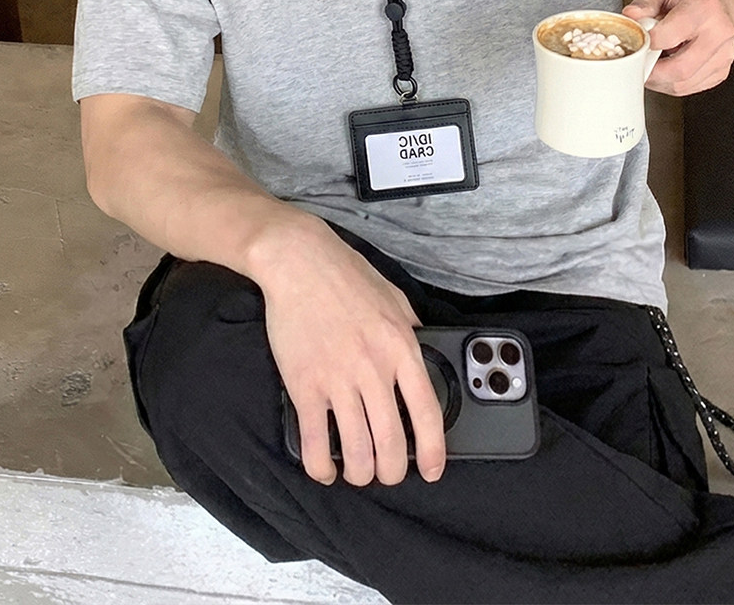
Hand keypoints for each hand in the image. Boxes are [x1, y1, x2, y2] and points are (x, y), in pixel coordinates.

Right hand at [254, 216, 446, 488]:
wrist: (299, 261)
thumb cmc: (346, 274)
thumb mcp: (394, 298)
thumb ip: (411, 330)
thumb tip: (424, 356)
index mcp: (401, 347)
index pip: (427, 412)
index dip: (434, 451)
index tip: (432, 470)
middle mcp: (373, 369)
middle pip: (392, 443)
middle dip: (392, 472)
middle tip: (387, 474)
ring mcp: (337, 379)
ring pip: (356, 450)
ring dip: (360, 472)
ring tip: (358, 472)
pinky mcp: (304, 385)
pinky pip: (314, 441)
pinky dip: (320, 466)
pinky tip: (324, 469)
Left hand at [624, 0, 733, 95]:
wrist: (713, 1)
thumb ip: (644, 1)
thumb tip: (631, 16)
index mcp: (704, 7)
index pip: (668, 36)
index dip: (646, 43)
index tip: (637, 42)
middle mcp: (719, 32)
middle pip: (680, 68)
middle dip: (651, 71)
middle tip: (638, 62)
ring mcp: (724, 54)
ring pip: (683, 84)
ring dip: (659, 80)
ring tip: (651, 63)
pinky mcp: (722, 71)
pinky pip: (690, 87)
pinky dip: (671, 83)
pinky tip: (666, 67)